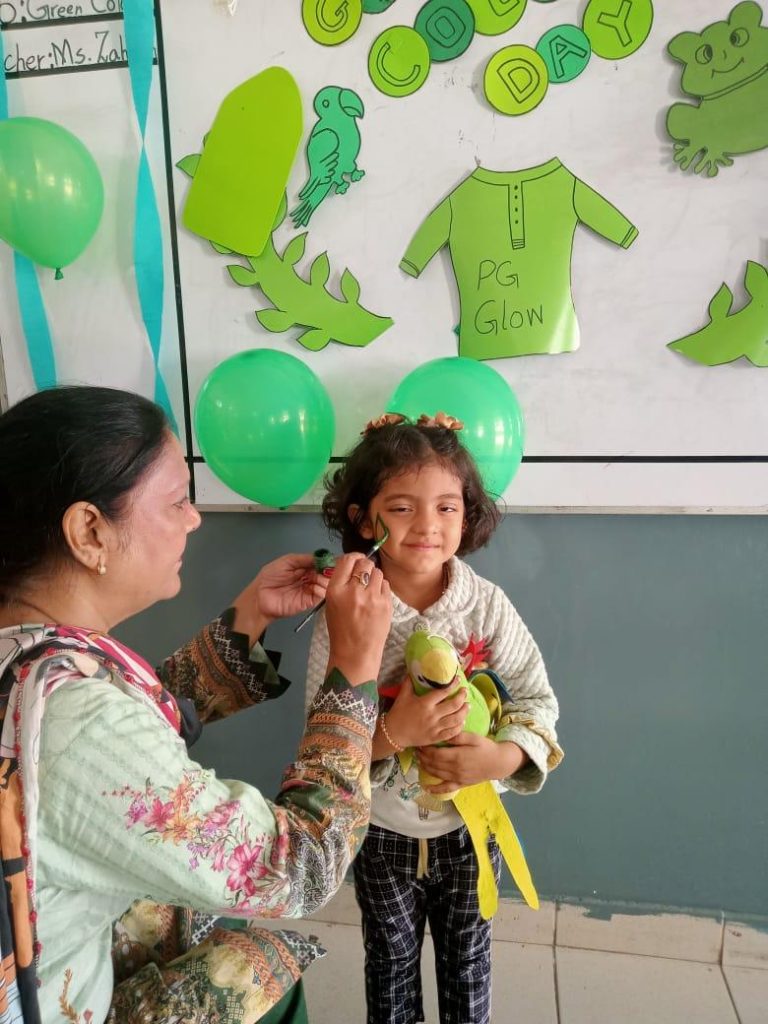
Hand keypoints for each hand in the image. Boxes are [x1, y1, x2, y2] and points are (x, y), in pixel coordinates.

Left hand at [232, 554, 328, 642]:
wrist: (260, 596)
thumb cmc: (270, 577)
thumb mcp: (287, 561)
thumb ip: (304, 558)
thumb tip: (321, 557)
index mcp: (304, 568)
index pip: (321, 564)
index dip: (328, 562)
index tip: (333, 560)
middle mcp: (309, 578)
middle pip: (326, 574)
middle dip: (328, 571)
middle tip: (328, 569)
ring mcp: (309, 590)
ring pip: (326, 585)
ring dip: (325, 580)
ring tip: (318, 578)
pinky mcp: (308, 602)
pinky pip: (320, 596)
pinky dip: (321, 590)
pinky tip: (314, 586)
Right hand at [325, 553, 391, 685]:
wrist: (355, 653)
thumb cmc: (341, 629)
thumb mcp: (331, 604)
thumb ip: (341, 583)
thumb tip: (354, 565)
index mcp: (336, 590)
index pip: (347, 560)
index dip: (353, 558)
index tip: (356, 561)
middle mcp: (354, 591)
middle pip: (365, 563)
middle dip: (365, 566)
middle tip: (364, 576)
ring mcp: (372, 598)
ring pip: (378, 572)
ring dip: (374, 577)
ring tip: (369, 590)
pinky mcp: (386, 605)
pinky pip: (386, 585)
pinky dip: (381, 588)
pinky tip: (376, 599)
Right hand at [385, 681, 467, 749]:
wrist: (393, 734)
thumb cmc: (398, 713)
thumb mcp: (403, 695)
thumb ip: (409, 682)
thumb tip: (413, 669)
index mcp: (425, 703)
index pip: (443, 692)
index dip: (453, 684)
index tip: (459, 679)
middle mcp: (432, 715)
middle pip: (453, 705)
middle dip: (462, 697)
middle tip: (465, 692)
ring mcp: (435, 727)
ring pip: (456, 719)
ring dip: (464, 711)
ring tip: (467, 705)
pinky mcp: (435, 737)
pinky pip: (452, 733)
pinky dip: (459, 726)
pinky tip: (462, 721)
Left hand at [416, 735, 528, 794]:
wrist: (499, 763)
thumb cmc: (486, 747)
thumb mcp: (474, 737)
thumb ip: (458, 736)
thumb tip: (444, 733)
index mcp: (457, 756)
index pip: (435, 754)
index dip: (426, 749)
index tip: (421, 743)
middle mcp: (455, 769)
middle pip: (433, 764)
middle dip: (423, 757)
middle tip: (416, 750)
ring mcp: (457, 778)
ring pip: (436, 774)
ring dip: (425, 768)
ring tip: (418, 760)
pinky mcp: (461, 784)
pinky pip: (446, 788)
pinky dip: (435, 789)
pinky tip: (426, 788)